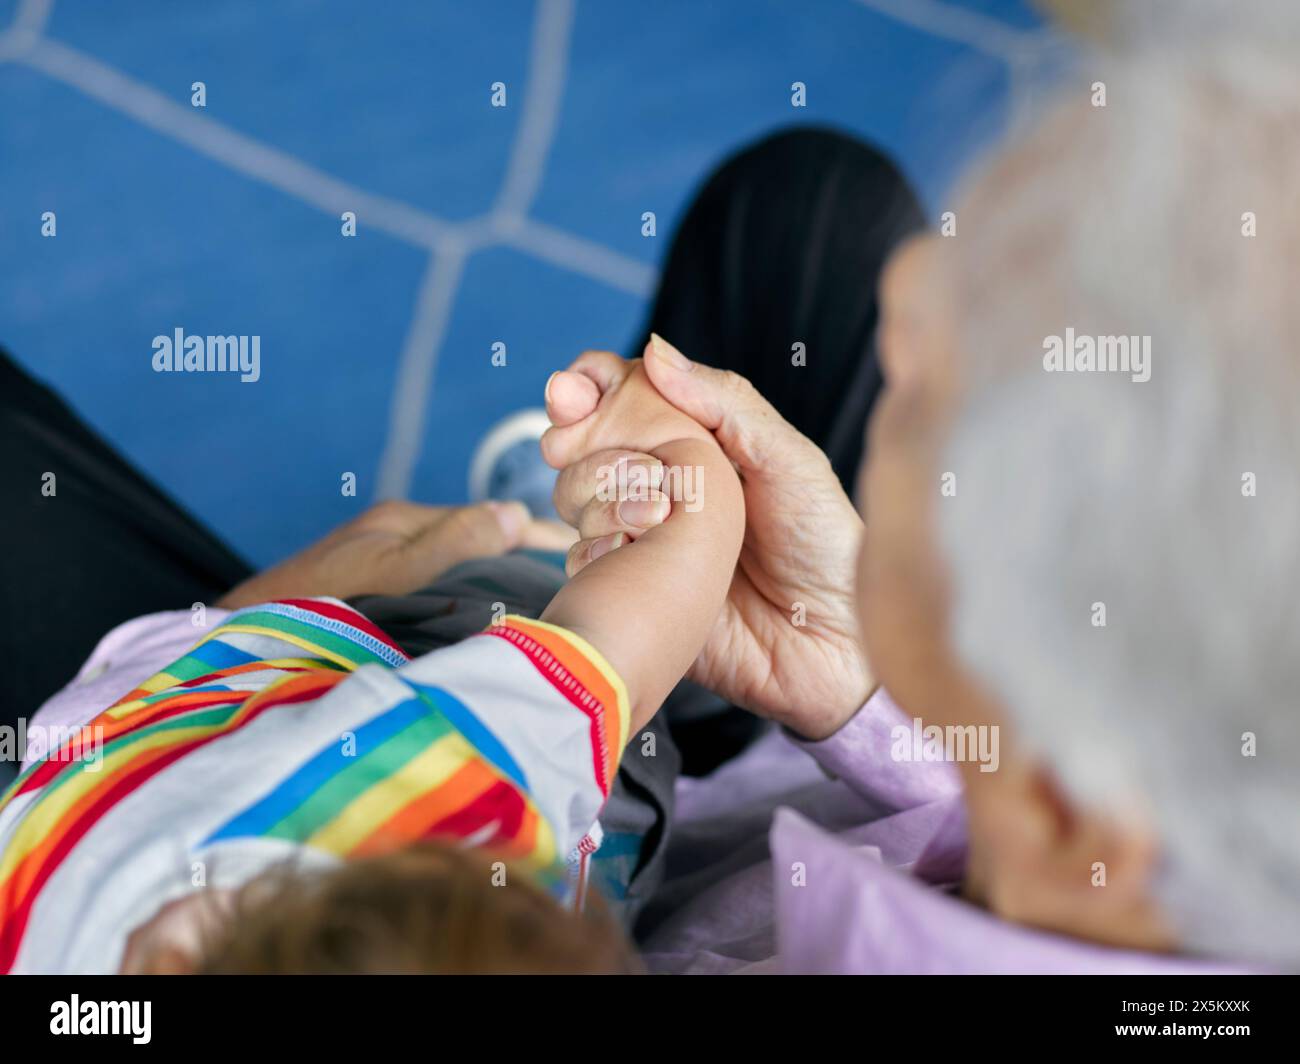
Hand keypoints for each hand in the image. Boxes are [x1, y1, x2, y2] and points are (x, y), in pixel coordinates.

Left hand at [216, 500, 574, 608]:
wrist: (241, 646)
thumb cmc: (314, 609)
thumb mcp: (393, 575)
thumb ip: (453, 542)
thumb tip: (514, 512)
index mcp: (403, 522)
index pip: (491, 520)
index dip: (538, 538)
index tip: (586, 555)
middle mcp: (392, 536)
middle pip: (476, 541)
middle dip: (524, 559)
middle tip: (579, 588)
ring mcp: (378, 564)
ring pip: (456, 568)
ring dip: (496, 584)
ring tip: (545, 612)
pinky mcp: (367, 594)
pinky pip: (434, 591)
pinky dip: (466, 601)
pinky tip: (482, 630)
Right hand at [545, 337, 873, 739]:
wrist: (833, 645)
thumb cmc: (825, 546)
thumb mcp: (789, 460)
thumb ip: (724, 403)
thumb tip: (653, 350)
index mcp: (699, 445)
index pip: (625, 398)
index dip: (589, 387)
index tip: (572, 392)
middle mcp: (663, 487)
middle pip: (583, 444)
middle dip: (579, 438)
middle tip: (594, 447)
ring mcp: (643, 539)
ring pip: (574, 497)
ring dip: (597, 493)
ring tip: (654, 514)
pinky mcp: (632, 591)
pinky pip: (581, 559)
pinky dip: (595, 547)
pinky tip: (634, 552)